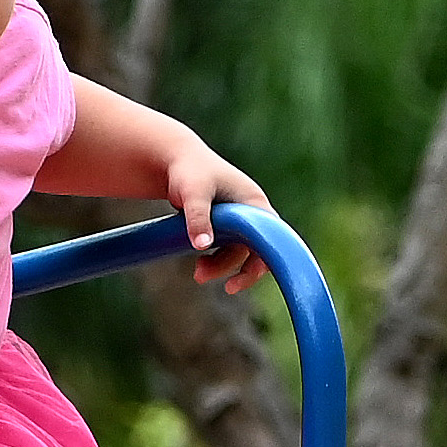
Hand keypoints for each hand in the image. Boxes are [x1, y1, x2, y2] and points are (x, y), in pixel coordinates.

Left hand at [160, 138, 269, 291]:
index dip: (264, 259)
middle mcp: (252, 211)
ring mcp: (240, 218)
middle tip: (227, 288)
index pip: (271, 237)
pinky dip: (216, 259)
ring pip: (239, 252)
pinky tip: (200, 265)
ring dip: (222, 266)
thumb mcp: (192, 193)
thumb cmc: (187, 171)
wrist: (174, 159)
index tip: (247, 277)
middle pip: (256, 249)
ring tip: (198, 274)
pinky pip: (228, 249)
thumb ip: (198, 218)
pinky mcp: (227, 224)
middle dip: (240, 269)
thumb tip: (202, 246)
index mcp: (253, 202)